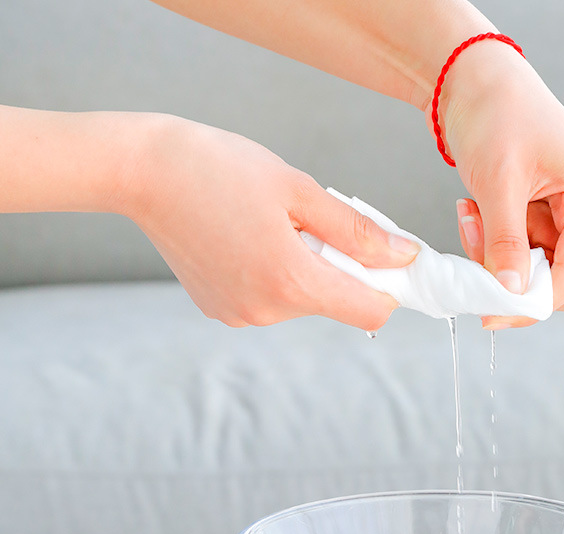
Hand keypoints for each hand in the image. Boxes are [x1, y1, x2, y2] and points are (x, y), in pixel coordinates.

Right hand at [122, 114, 419, 328]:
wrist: (141, 173)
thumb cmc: (218, 169)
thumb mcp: (299, 190)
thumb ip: (357, 231)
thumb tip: (404, 256)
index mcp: (291, 282)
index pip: (370, 311)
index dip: (389, 288)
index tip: (388, 260)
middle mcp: (267, 311)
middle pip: (336, 302)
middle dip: (341, 267)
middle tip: (312, 220)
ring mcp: (240, 315)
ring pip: (303, 299)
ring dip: (305, 268)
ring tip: (270, 225)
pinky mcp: (221, 311)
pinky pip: (271, 299)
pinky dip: (275, 274)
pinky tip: (248, 239)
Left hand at [429, 41, 563, 328]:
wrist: (472, 82)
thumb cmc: (496, 113)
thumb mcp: (499, 181)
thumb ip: (506, 242)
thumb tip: (511, 293)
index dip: (538, 300)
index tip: (493, 311)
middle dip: (524, 287)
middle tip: (483, 270)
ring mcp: (563, 218)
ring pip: (540, 274)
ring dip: (499, 263)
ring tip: (472, 220)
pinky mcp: (537, 219)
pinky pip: (518, 255)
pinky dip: (490, 247)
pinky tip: (473, 213)